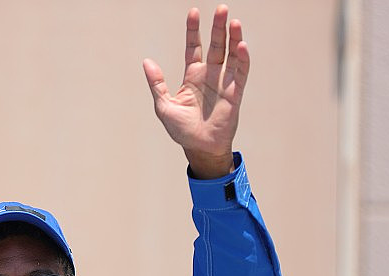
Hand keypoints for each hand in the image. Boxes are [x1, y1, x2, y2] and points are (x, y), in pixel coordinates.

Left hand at [143, 5, 248, 177]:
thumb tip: (146, 61)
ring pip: (230, 55)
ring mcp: (223, 83)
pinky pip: (240, 73)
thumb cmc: (181, 130)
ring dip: (233, 38)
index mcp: (192, 76)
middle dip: (218, 27)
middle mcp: (210, 76)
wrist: (199, 148)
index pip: (194, 47)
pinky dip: (242, 59)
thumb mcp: (164, 106)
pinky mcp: (234, 93)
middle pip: (216, 45)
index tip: (193, 12)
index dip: (194, 31)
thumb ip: (157, 83)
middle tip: (222, 8)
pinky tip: (241, 46)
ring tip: (234, 22)